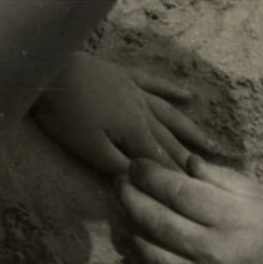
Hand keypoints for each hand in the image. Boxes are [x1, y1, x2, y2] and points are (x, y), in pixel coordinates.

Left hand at [33, 53, 219, 176]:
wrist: (50, 70)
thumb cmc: (66, 115)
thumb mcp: (89, 149)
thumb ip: (119, 166)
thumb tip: (145, 182)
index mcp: (136, 133)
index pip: (163, 161)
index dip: (180, 178)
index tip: (200, 194)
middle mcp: (145, 112)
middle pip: (172, 141)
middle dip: (191, 160)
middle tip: (213, 176)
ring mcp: (137, 92)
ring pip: (171, 115)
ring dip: (191, 131)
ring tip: (211, 145)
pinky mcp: (126, 77)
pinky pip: (155, 84)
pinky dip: (173, 90)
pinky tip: (188, 96)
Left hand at [116, 155, 262, 263]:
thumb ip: (222, 178)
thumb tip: (185, 163)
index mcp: (228, 217)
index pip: (174, 190)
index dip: (147, 174)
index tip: (136, 165)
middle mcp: (211, 250)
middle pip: (154, 218)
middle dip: (130, 196)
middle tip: (121, 184)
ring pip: (150, 252)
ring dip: (133, 230)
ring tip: (129, 215)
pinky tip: (140, 256)